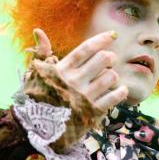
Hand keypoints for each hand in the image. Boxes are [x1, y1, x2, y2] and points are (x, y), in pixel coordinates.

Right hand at [23, 28, 128, 150]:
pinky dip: (121, 91)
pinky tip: (121, 89)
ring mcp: (84, 97)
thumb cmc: (39, 97)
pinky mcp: (93, 111)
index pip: (86, 49)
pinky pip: (114, 97)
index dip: (101, 40)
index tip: (113, 35)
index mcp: (62, 70)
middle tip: (109, 60)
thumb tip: (38, 31)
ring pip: (111, 76)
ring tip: (109, 78)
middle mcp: (74, 81)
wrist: (37, 128)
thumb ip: (42, 52)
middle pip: (103, 59)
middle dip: (110, 57)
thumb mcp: (37, 74)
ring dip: (113, 75)